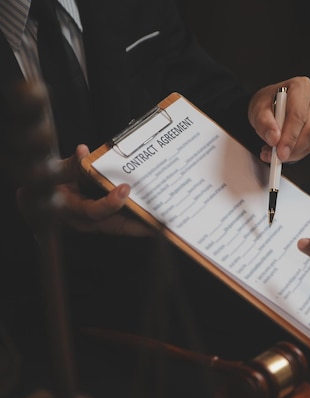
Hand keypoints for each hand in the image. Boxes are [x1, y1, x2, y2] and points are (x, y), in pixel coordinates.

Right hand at [17, 144, 151, 237]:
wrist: (38, 204)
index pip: (93, 211)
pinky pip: (123, 223)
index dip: (110, 203)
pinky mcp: (103, 222)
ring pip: (122, 227)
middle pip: (116, 227)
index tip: (125, 189)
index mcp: (70, 210)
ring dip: (143, 225)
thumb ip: (69, 164)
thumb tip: (82, 151)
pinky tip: (155, 213)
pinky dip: (138, 219)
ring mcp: (96, 225)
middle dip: (140, 226)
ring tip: (164, 219)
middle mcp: (85, 223)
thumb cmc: (47, 186)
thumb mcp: (54, 173)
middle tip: (161, 220)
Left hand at [248, 76, 309, 164]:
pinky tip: (281, 152)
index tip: (280, 151)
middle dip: (293, 148)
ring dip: (293, 153)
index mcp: (301, 87)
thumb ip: (264, 123)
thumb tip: (274, 138)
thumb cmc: (267, 103)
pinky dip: (295, 154)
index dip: (290, 136)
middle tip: (277, 157)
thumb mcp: (258, 109)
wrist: (272, 106)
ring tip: (273, 154)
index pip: (298, 115)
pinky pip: (309, 146)